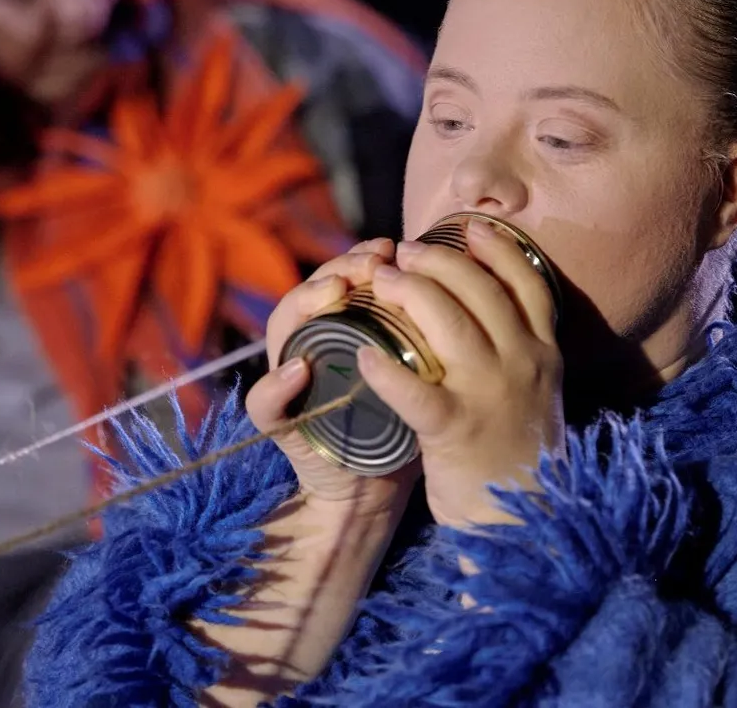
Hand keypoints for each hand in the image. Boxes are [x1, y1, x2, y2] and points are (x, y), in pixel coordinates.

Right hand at [245, 238, 418, 519]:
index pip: (345, 278)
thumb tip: (473, 280)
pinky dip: (277, 385)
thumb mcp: (420, 372)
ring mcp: (289, 383)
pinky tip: (300, 370)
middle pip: (314, 291)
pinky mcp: (281, 425)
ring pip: (283, 328)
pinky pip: (263, 402)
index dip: (362, 255)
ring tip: (334, 293)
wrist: (373, 493)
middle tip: (372, 262)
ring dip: (306, 304)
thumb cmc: (402, 426)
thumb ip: (430, 332)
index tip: (392, 244)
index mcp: (343, 331)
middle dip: (342, 267)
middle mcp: (311, 347)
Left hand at [359, 220, 563, 528]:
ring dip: (409, 294)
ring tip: (378, 280)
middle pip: (481, 292)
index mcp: (545, 354)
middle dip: (436, 262)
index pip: (528, 283)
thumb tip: (492, 309)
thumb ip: (520, 351)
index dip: (498, 249)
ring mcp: (491, 396)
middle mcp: (524, 365)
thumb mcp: (535, 392)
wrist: (523, 522)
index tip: (470, 227)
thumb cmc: (517, 455)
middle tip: (401, 252)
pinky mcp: (457, 431)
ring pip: (449, 324)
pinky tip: (362, 356)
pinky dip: (386, 371)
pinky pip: (416, 392)